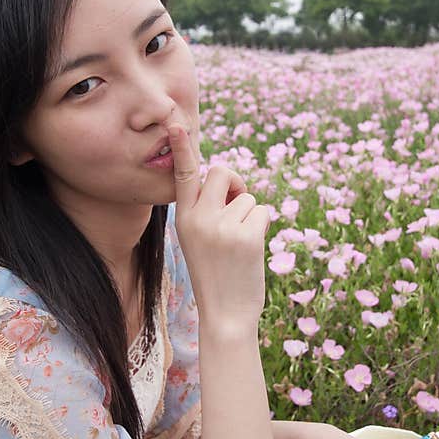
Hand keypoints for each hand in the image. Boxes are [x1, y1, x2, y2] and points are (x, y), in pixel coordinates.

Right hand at [168, 123, 270, 339]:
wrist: (225, 315)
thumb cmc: (215, 275)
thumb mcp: (198, 239)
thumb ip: (206, 211)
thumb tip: (228, 181)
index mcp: (182, 218)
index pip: (183, 174)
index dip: (183, 147)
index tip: (175, 123)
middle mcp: (199, 218)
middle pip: (223, 172)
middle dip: (235, 184)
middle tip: (235, 208)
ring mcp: (222, 226)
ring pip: (246, 197)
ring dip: (249, 216)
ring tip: (239, 244)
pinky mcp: (246, 236)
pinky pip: (262, 211)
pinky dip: (261, 226)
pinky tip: (251, 249)